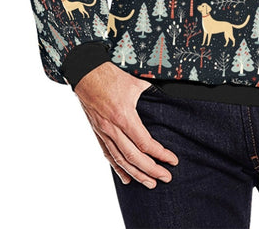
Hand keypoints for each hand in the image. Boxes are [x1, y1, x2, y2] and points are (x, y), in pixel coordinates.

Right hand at [73, 62, 178, 188]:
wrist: (86, 74)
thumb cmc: (111, 76)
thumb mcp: (136, 83)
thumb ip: (152, 92)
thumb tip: (167, 97)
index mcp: (124, 116)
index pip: (145, 143)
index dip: (160, 154)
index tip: (172, 160)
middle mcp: (113, 128)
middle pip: (134, 156)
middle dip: (151, 170)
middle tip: (166, 178)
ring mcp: (104, 132)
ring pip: (120, 159)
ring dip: (136, 173)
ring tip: (150, 183)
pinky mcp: (97, 132)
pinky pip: (108, 154)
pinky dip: (117, 168)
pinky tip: (126, 177)